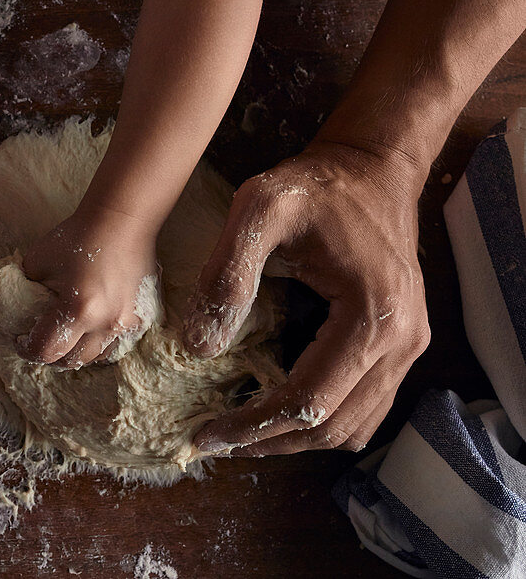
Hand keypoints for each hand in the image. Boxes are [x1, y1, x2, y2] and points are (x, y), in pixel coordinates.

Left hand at [19, 206, 158, 367]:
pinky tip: (90, 330)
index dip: (27, 349)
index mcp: (79, 310)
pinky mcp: (143, 317)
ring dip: (77, 352)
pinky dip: (100, 342)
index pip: (46, 350)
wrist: (122, 220)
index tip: (21, 341)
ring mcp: (128, 322)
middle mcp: (106, 323)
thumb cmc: (79, 236)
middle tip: (41, 343)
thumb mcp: (38, 261)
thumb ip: (27, 289)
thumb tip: (19, 308)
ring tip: (65, 340)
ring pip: (97, 356)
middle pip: (73, 361)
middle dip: (51, 357)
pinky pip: (117, 342)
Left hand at [182, 141, 430, 454]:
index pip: (308, 400)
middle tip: (214, 442)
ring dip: (295, 439)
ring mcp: (408, 347)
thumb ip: (227, 275)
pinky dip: (320, 419)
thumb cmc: (316, 185)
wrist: (372, 168)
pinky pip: (364, 406)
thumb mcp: (259, 209)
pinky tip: (277, 409)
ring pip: (352, 426)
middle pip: (333, 425)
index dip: (254, 425)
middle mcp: (402, 343)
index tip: (205, 435)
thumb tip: (200, 348)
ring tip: (240, 433)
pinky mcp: (401, 344)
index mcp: (372, 317)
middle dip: (269, 441)